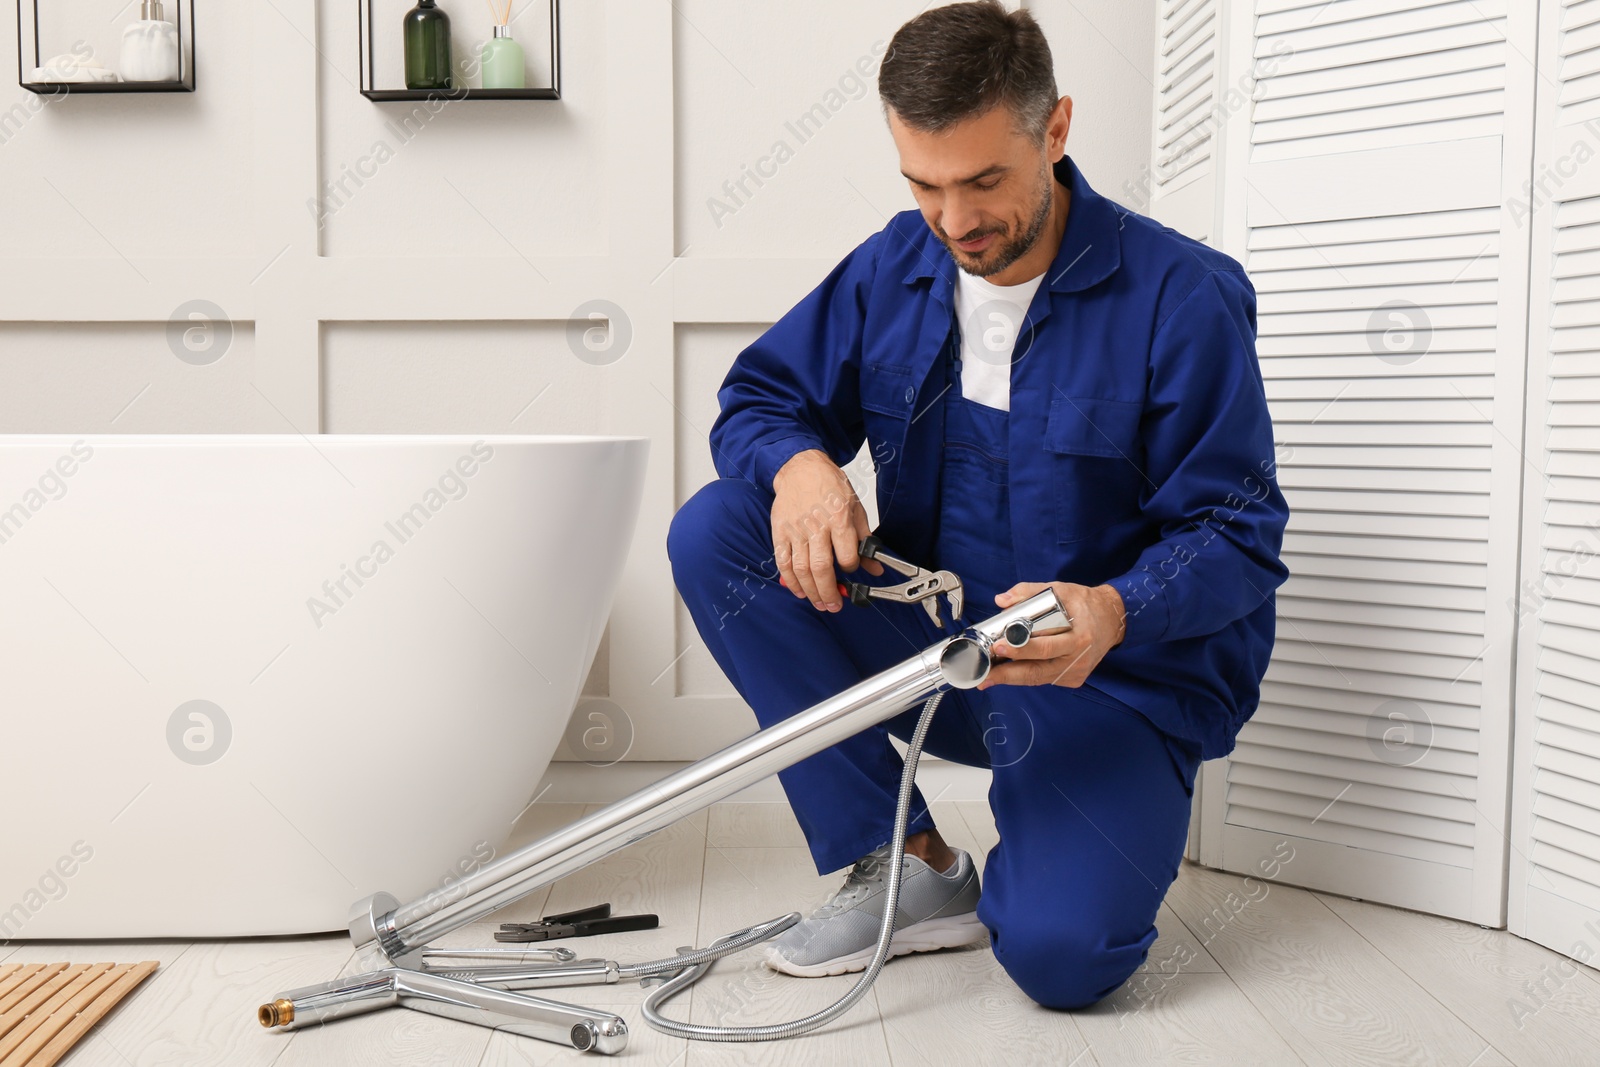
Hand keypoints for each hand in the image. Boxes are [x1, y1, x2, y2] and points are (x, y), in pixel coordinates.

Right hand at [770, 449, 882, 610]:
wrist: (801, 468)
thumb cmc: (829, 485)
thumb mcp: (856, 508)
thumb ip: (865, 539)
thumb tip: (876, 565)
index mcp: (839, 519)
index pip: (847, 556)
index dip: (851, 570)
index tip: (850, 573)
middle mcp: (816, 526)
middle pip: (822, 568)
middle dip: (829, 592)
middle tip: (834, 605)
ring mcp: (796, 530)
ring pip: (801, 569)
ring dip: (811, 591)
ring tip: (819, 603)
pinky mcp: (780, 532)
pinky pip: (783, 561)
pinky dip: (790, 580)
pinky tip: (798, 590)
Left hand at [976, 582, 1125, 689]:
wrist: (1112, 619)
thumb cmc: (1084, 604)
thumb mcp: (1060, 590)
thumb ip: (1029, 592)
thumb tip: (1002, 600)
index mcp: (1078, 636)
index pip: (1045, 647)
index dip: (1020, 649)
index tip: (999, 647)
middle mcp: (1078, 658)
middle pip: (1038, 670)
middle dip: (1008, 674)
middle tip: (984, 673)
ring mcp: (1076, 671)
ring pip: (1038, 679)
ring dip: (1012, 679)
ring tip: (988, 677)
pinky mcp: (1074, 679)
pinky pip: (1045, 679)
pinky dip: (1027, 676)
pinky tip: (1009, 673)